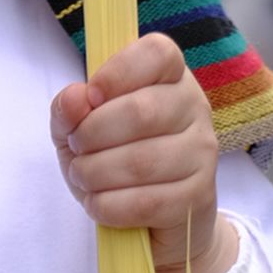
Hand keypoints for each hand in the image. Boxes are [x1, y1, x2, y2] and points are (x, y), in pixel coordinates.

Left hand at [50, 30, 237, 272]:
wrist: (155, 219)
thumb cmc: (115, 157)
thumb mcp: (80, 127)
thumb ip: (69, 108)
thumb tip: (75, 98)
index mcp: (170, 76)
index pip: (157, 53)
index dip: (117, 71)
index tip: (90, 96)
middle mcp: (195, 107)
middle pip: (142, 111)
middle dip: (91, 134)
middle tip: (76, 148)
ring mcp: (202, 152)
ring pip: (141, 161)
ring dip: (95, 174)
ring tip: (83, 177)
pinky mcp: (199, 196)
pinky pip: (147, 202)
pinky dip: (109, 205)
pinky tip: (99, 203)